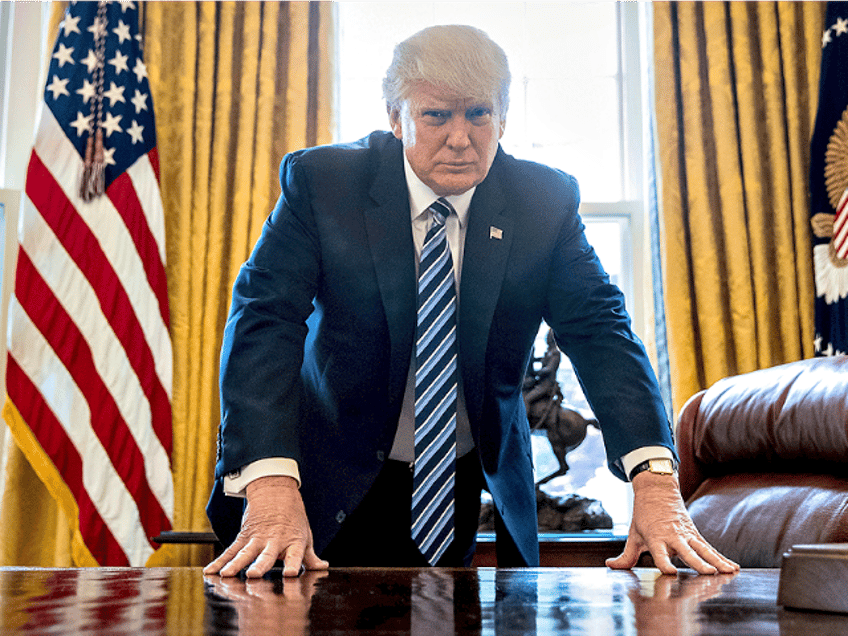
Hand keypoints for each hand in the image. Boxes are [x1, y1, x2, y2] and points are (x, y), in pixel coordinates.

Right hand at [203, 475, 328, 577]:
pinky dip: (219, 561)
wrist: (275, 492)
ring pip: (244, 553)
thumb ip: (310, 556)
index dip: (292, 564)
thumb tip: (322, 567)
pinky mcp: (244, 537)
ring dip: (235, 564)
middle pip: (266, 555)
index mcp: (293, 542)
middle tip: (253, 574)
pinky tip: (210, 571)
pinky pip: (230, 551)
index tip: (289, 573)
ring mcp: (257, 539)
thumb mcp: (305, 535)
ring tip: (226, 574)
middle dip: (260, 565)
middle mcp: (274, 541)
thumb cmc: (292, 517)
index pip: (294, 555)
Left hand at [606, 472, 738, 574]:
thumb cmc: (644, 515)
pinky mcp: (695, 534)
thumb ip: (626, 555)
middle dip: (697, 562)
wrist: (657, 490)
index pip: (659, 552)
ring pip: (703, 549)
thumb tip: (611, 565)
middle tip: (708, 572)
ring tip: (726, 572)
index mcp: (655, 537)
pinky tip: (732, 567)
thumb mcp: (633, 535)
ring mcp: (686, 534)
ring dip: (715, 560)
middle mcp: (672, 536)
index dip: (664, 562)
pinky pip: (709, 548)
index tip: (670, 572)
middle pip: (686, 551)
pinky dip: (721, 557)